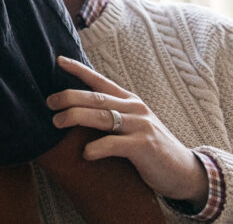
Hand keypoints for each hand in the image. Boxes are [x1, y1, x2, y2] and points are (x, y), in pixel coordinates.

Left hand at [48, 56, 208, 207]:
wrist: (184, 172)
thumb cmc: (150, 149)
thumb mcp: (131, 126)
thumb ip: (111, 116)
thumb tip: (76, 112)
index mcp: (129, 101)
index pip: (100, 80)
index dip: (79, 69)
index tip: (58, 60)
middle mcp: (134, 108)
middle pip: (95, 97)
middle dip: (68, 97)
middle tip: (49, 102)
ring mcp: (140, 125)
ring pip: (101, 116)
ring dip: (75, 117)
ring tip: (56, 122)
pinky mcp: (144, 145)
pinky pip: (114, 143)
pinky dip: (96, 148)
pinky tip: (85, 154)